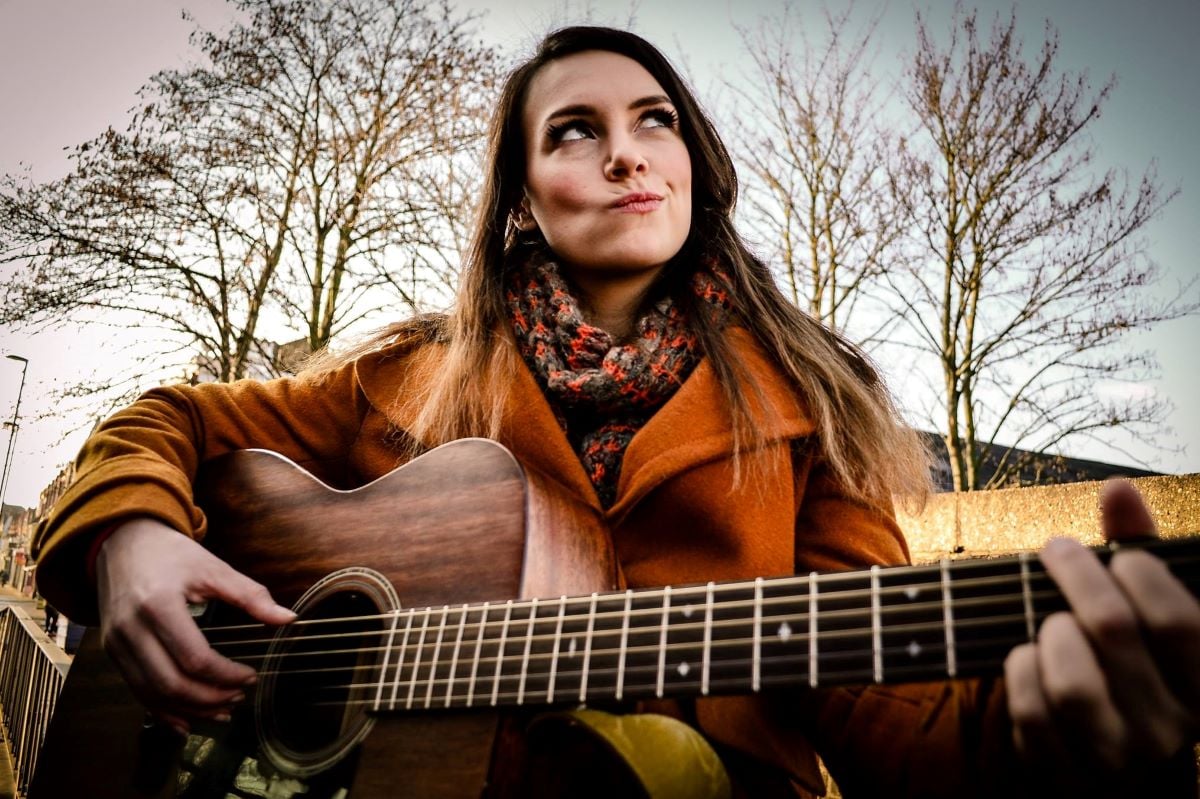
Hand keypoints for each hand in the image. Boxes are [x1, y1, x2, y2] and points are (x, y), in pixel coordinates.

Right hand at [96, 518, 295, 735]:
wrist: (122, 542)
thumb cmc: (170, 553)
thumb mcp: (213, 568)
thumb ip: (250, 595)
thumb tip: (288, 618)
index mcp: (159, 605)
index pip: (195, 658)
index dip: (226, 675)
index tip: (251, 676)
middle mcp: (131, 629)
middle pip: (171, 684)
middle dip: (209, 698)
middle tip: (239, 697)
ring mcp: (116, 644)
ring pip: (151, 694)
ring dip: (189, 709)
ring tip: (222, 710)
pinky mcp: (112, 652)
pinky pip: (136, 691)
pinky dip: (162, 710)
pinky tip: (187, 720)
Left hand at [1004, 480, 1199, 792]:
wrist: (1096, 750)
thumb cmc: (1123, 660)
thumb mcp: (1144, 607)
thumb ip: (1138, 548)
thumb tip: (1118, 488)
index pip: (1180, 619)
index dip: (1139, 570)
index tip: (1116, 554)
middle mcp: (1170, 728)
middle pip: (1113, 630)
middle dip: (1076, 577)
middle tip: (1058, 553)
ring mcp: (1117, 757)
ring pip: (1070, 678)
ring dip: (1049, 632)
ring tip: (1050, 622)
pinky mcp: (1065, 774)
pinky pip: (1030, 709)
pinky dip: (1019, 671)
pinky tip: (1027, 658)